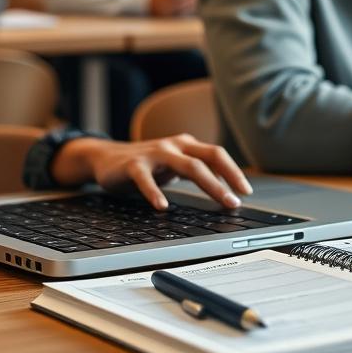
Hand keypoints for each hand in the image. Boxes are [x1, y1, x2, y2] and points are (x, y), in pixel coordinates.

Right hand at [51, 134, 252, 209]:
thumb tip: (226, 191)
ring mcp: (154, 153)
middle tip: (238, 200)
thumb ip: (195, 173)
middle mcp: (173, 145)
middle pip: (207, 158)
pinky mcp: (132, 165)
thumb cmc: (146, 165)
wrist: (105, 158)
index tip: (246, 191)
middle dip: (228, 179)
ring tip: (222, 200)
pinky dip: (155, 192)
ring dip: (209, 184)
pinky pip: (146, 179)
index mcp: (185, 145)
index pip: (216, 154)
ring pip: (187, 165)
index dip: (233, 171)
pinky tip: (162, 207)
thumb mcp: (173, 167)